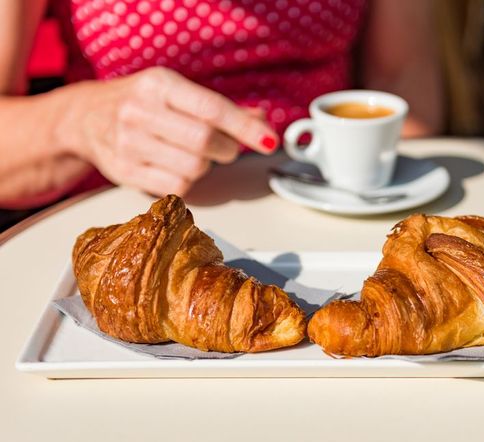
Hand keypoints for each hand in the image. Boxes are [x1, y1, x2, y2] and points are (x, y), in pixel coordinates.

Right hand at [62, 67, 277, 196]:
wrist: (86, 118)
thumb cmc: (142, 102)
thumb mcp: (177, 92)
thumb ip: (221, 108)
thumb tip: (262, 122)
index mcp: (159, 85)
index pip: (212, 109)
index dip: (246, 128)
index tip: (268, 141)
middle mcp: (140, 111)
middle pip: (206, 141)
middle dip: (227, 149)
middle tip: (225, 147)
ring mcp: (129, 143)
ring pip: (194, 167)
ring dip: (206, 165)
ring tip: (193, 154)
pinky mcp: (125, 172)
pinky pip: (177, 186)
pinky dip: (188, 180)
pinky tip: (176, 166)